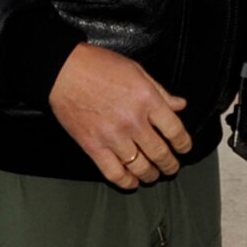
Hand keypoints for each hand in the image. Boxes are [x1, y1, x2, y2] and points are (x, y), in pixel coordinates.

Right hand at [48, 43, 192, 189]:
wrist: (62, 70)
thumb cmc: (97, 65)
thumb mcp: (136, 70)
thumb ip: (160, 91)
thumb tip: (179, 105)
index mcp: (146, 99)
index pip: (175, 130)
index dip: (184, 144)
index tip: (184, 148)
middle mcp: (133, 121)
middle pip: (160, 153)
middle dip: (170, 164)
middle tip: (172, 167)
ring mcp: (113, 136)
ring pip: (140, 166)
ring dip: (151, 174)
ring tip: (153, 174)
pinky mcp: (93, 146)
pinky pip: (115, 173)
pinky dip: (126, 181)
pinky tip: (132, 181)